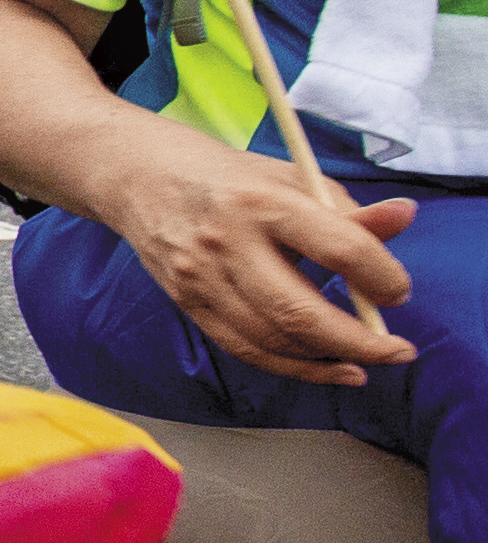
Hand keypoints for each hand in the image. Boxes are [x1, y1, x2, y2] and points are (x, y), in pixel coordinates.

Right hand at [86, 131, 416, 387]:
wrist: (136, 176)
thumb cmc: (226, 175)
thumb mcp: (290, 175)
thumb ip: (348, 208)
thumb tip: (405, 218)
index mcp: (262, 200)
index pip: (338, 247)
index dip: (380, 277)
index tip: (398, 292)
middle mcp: (227, 243)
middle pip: (300, 311)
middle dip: (359, 341)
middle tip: (398, 350)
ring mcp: (201, 278)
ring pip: (272, 340)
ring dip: (327, 360)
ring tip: (367, 361)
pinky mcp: (187, 303)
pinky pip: (244, 348)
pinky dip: (291, 366)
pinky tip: (326, 367)